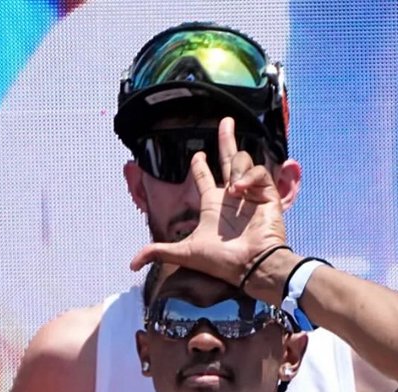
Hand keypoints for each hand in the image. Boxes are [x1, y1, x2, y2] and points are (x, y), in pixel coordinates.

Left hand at [130, 117, 287, 288]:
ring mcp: (249, 193)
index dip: (199, 164)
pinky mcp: (266, 194)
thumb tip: (131, 264)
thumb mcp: (185, 253)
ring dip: (235, 168)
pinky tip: (241, 190)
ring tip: (233, 188)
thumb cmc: (221, 261)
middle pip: (227, 158)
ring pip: (242, 161)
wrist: (250, 265)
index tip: (197, 155)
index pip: (204, 177)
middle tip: (226, 121)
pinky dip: (249, 176)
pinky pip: (258, 172)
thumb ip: (158, 252)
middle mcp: (230, 195)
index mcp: (212, 204)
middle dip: (226, 138)